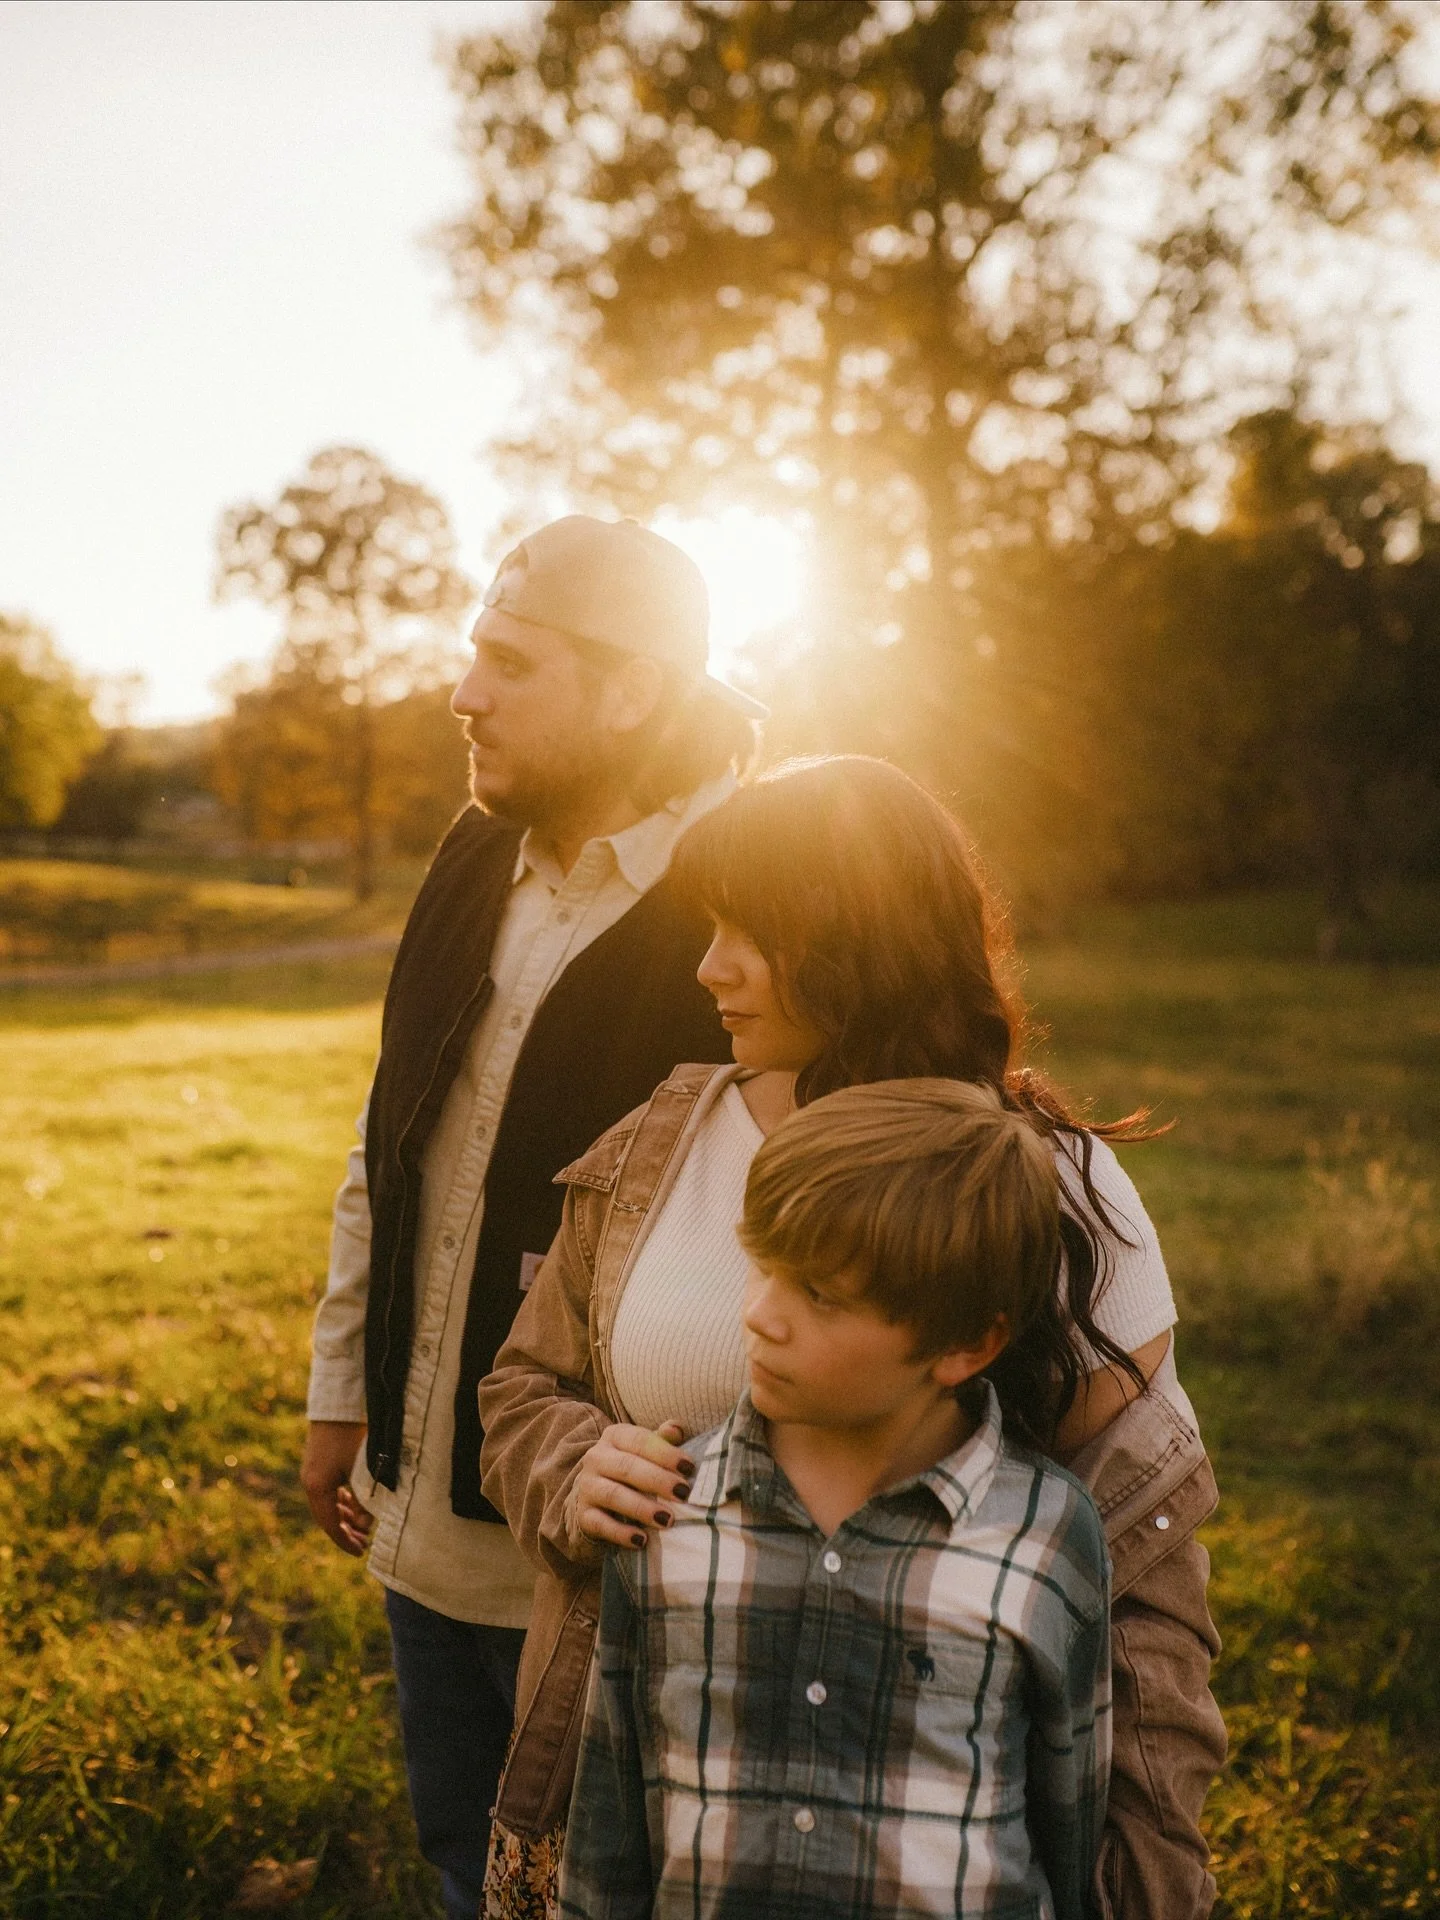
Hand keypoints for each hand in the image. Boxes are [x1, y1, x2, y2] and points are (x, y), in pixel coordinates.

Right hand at [301, 1420, 372, 1555]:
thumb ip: (364, 1500)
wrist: (338, 1406)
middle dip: (346, 1532)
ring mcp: (313, 1473)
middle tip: (365, 1544)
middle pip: (328, 1516)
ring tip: (363, 1527)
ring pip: (328, 1504)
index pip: (331, 1524)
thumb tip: (365, 1526)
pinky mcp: (318, 1464)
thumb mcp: (361, 1471)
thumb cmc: (352, 1438)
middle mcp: (311, 1482)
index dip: (346, 1541)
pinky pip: (329, 1491)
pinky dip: (342, 1501)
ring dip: (345, 1516)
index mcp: (318, 1487)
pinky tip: (355, 1505)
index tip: (360, 1552)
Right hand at [572, 1420, 694, 1550]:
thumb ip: (661, 1439)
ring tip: (668, 1519)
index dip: (665, 1453)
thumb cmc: (631, 1468)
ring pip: (613, 1495)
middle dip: (657, 1480)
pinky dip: (621, 1533)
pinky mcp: (583, 1515)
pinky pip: (600, 1524)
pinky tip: (642, 1540)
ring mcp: (587, 1487)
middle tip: (683, 1493)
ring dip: (642, 1508)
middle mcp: (596, 1458)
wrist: (594, 1496)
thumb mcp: (645, 1450)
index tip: (689, 1468)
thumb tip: (676, 1430)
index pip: (640, 1440)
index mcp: (614, 1436)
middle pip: (627, 1466)